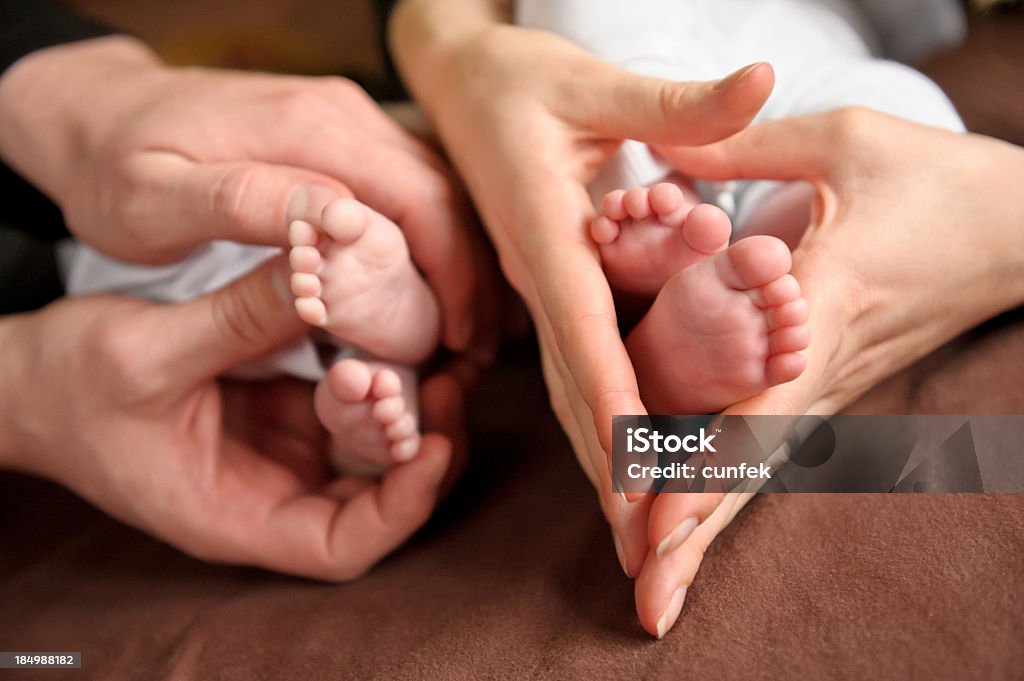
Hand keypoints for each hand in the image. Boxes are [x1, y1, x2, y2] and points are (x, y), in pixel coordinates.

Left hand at [0, 35, 489, 354]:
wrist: (99, 111)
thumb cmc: (114, 166)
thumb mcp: (155, 199)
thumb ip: (247, 204)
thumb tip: (345, 222)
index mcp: (308, 129)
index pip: (421, 201)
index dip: (454, 275)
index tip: (458, 342)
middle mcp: (342, 113)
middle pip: (445, 195)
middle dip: (472, 275)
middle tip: (473, 350)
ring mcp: (345, 119)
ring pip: (438, 190)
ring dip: (461, 260)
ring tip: (466, 330)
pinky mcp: (340, 134)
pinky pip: (412, 185)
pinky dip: (437, 239)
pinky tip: (439, 287)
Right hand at [0, 259, 457, 579]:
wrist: (28, 379)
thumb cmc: (68, 388)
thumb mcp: (147, 351)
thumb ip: (240, 317)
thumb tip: (322, 266)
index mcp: (233, 513)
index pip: (342, 545)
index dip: (402, 507)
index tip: (434, 447)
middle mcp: (266, 491)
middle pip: (373, 496)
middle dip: (417, 444)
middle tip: (444, 380)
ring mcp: (276, 451)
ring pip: (367, 446)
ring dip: (401, 404)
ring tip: (427, 353)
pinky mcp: (277, 411)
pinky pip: (343, 402)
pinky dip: (371, 372)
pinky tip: (388, 330)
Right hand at [391, 0, 773, 611]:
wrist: (455, 82)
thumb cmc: (517, 79)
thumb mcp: (591, 84)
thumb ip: (675, 102)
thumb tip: (767, 77)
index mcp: (545, 236)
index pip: (581, 336)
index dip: (610, 408)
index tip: (639, 476)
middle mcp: (536, 277)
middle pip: (567, 387)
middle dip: (603, 469)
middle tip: (640, 548)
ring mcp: (537, 287)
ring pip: (564, 387)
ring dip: (597, 459)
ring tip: (632, 529)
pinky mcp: (545, 285)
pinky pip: (570, 362)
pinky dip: (594, 416)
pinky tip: (621, 454)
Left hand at [634, 108, 1023, 635]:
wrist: (1023, 227)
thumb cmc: (939, 180)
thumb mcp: (843, 141)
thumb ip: (745, 147)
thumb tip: (653, 143)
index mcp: (824, 311)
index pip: (757, 408)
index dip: (704, 467)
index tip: (654, 523)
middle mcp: (823, 369)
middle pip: (752, 467)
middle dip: (697, 538)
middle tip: (648, 606)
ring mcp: (829, 386)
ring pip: (759, 470)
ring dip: (706, 532)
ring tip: (656, 595)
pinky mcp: (829, 384)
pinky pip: (769, 447)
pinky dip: (727, 492)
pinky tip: (688, 531)